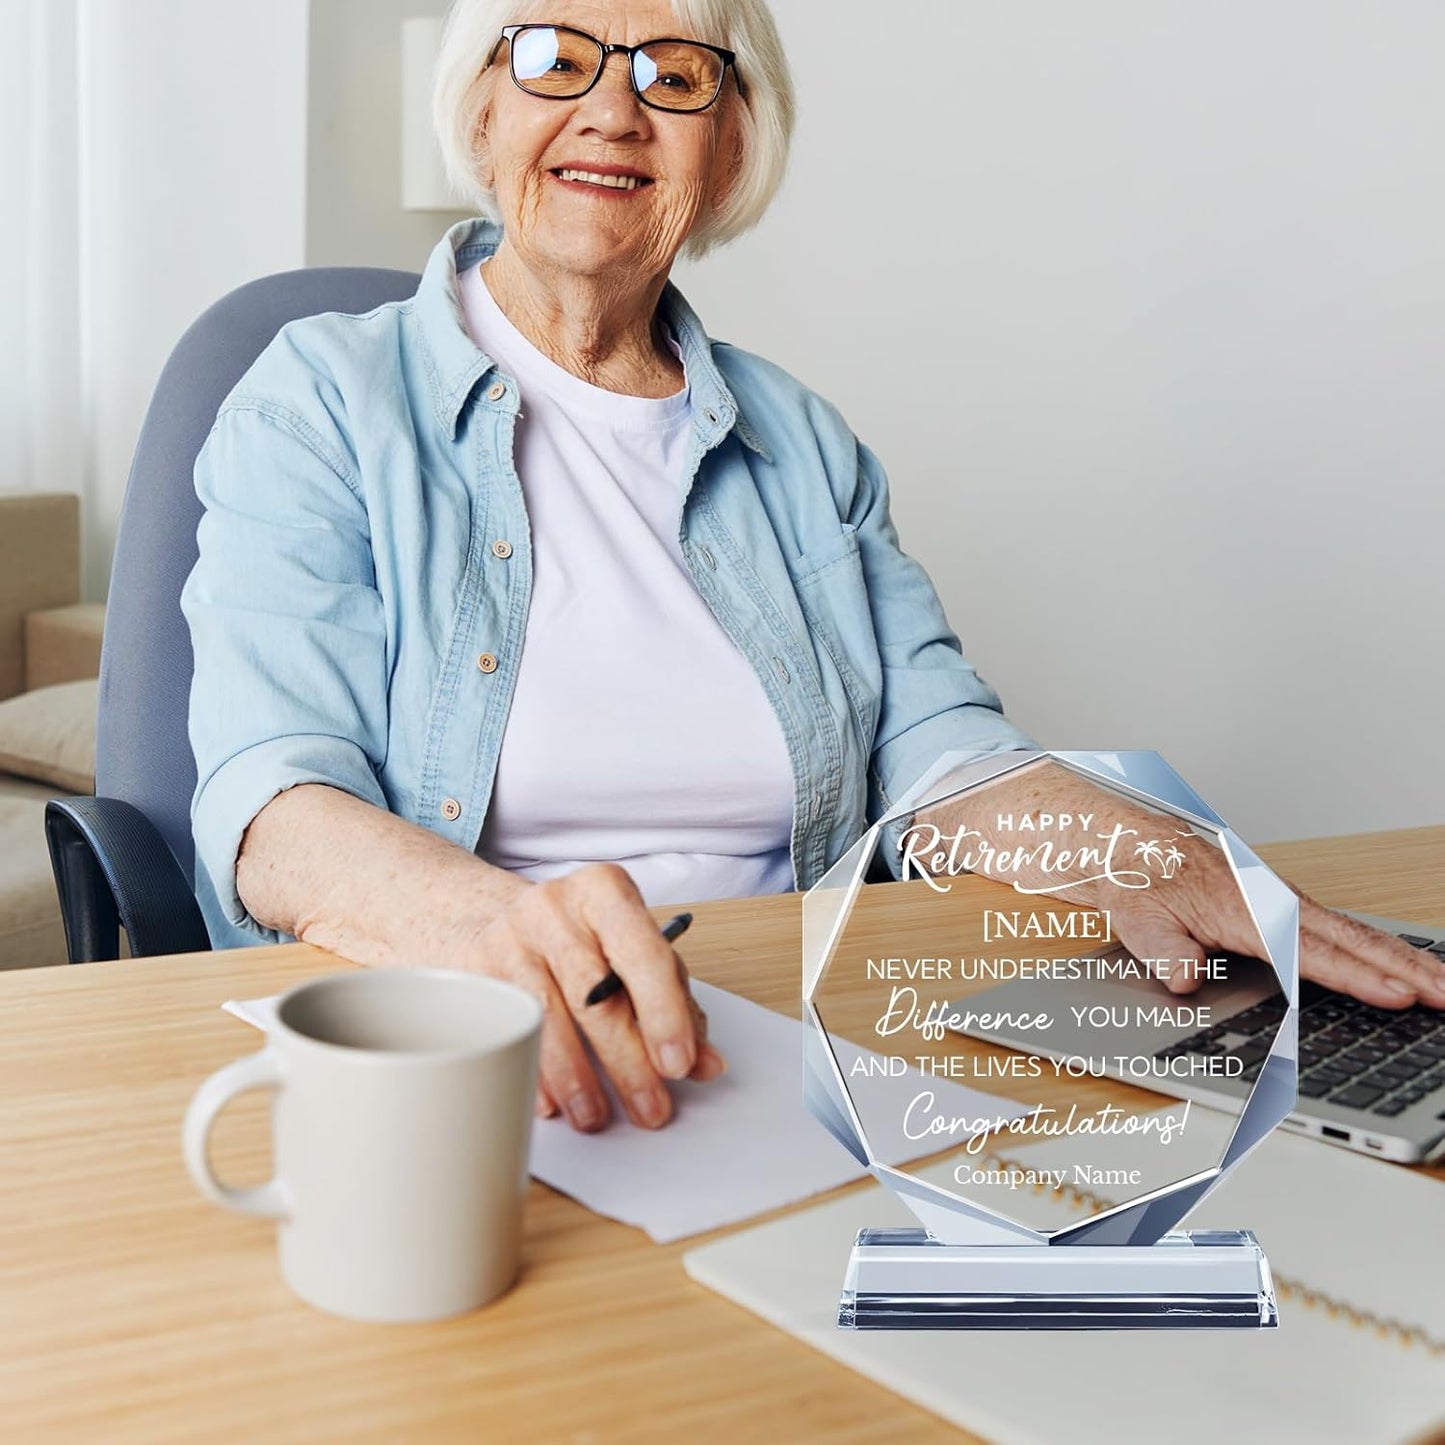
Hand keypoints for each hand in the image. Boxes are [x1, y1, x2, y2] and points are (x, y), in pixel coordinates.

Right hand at [469, 864, 725, 1131]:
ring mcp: (508, 938)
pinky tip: (552, 1103)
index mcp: (606, 892)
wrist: (501, 921)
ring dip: (577, 1078)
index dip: (664, 1012)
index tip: (679, 1064)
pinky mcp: (475, 971)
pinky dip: (533, 1074)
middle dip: (628, 1061)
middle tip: (651, 1108)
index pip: (643, 951)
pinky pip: (507, 1030)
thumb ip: (674, 1003)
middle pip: (595, 993)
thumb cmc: (582, 939)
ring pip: (546, 1018)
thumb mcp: (632, 952)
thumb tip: (705, 1063)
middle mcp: (555, 907)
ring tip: (597, 1116)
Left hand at [1103, 838, 1444, 1009]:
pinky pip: (1340, 929)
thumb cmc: (1139, 883)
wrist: (1133, 846)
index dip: (1357, 978)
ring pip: (1353, 933)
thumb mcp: (1137, 920)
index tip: (1399, 996)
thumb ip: (1164, 951)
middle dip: (1406, 969)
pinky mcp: (1284, 906)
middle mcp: (1272, 901)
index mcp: (1243, 909)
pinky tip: (1400, 965)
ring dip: (1401, 959)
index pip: (1310, 953)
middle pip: (1351, 939)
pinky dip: (1378, 947)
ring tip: (1444, 987)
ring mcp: (1283, 902)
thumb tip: (1185, 978)